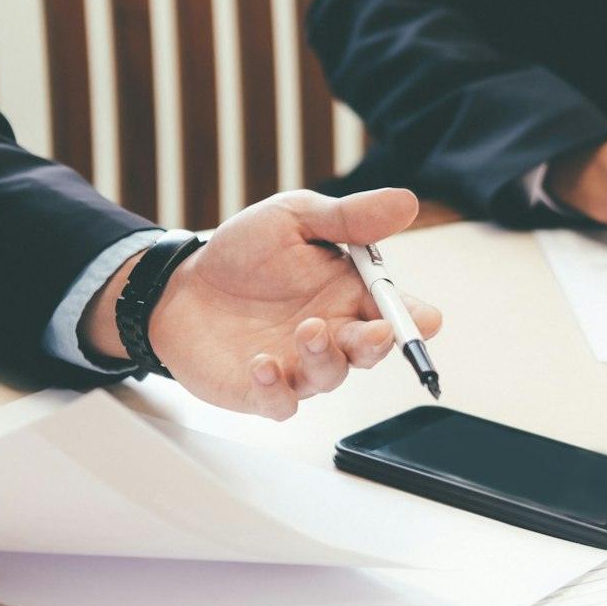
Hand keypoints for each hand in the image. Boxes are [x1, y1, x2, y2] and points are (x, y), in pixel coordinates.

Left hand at [81, 189, 441, 420]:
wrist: (180, 283)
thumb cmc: (243, 253)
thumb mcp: (295, 218)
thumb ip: (348, 217)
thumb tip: (406, 203)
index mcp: (348, 293)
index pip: (396, 310)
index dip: (416, 318)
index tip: (426, 319)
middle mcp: (332, 333)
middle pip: (371, 350)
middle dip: (379, 344)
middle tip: (377, 331)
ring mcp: (298, 365)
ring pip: (330, 376)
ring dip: (326, 357)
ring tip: (308, 330)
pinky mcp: (262, 390)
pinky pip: (281, 402)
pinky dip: (277, 388)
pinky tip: (262, 363)